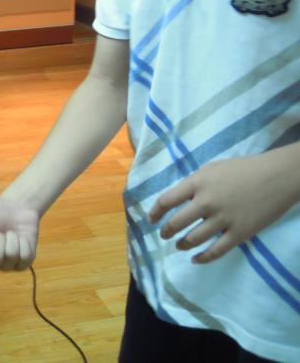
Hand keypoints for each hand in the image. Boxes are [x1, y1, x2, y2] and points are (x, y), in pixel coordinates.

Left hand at [149, 153, 297, 263]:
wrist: (277, 177)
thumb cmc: (243, 169)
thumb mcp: (212, 168)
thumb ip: (195, 183)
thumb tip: (179, 198)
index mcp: (197, 183)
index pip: (166, 201)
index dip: (155, 213)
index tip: (152, 220)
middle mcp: (206, 202)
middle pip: (176, 222)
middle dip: (167, 231)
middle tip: (164, 235)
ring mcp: (223, 219)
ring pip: (193, 239)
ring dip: (182, 244)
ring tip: (179, 246)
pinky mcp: (240, 233)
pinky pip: (216, 251)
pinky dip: (203, 258)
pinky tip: (195, 259)